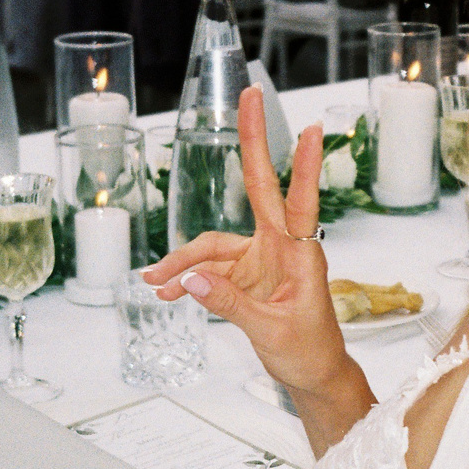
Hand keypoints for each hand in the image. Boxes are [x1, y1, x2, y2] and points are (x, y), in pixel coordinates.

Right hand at [143, 87, 348, 395]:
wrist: (313, 374)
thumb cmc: (307, 351)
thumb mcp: (269, 331)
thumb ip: (230, 304)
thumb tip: (191, 281)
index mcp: (300, 254)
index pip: (301, 200)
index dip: (303, 165)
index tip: (312, 129)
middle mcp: (281, 246)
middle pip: (258, 186)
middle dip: (250, 141)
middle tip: (248, 94)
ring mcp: (262, 257)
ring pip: (214, 244)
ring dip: (183, 261)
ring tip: (155, 284)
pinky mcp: (247, 274)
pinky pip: (209, 268)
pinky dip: (188, 280)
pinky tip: (168, 293)